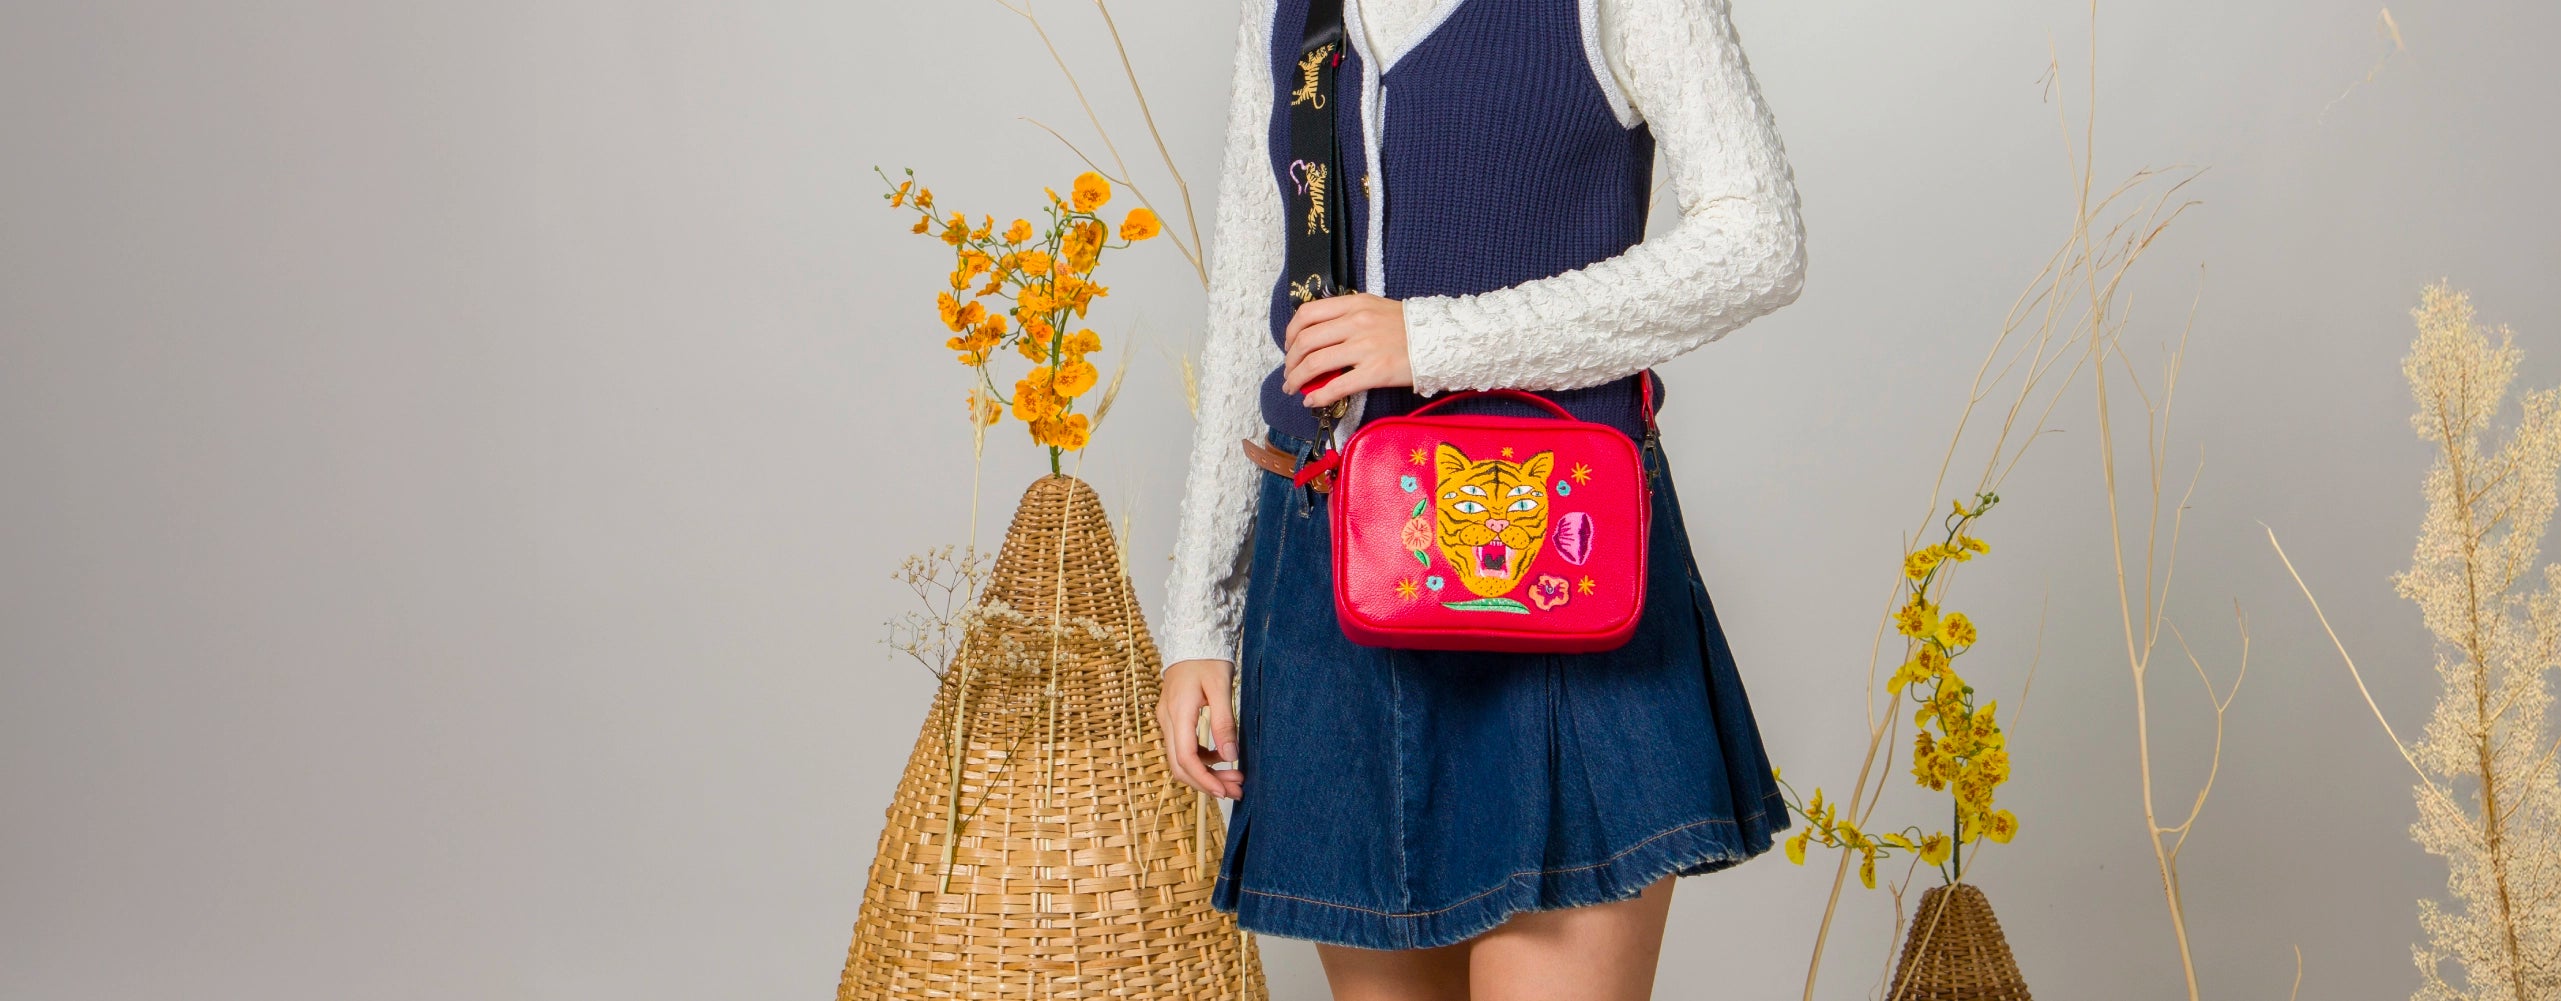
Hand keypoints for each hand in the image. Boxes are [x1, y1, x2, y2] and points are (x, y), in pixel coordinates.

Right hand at [1157, 658, 1242, 798]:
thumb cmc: (1208, 658)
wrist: (1193, 638)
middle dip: (1207, 783)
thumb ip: (1224, 722)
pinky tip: (1221, 758)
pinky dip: (1201, 759)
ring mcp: (1167, 719)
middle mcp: (1167, 719)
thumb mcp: (1222, 687)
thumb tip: (1230, 757)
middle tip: (1236, 790)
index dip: (1204, 779)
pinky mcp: (1173, 718)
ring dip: (1205, 773)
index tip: (1225, 791)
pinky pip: (1182, 747)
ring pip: (1180, 759)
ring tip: (1234, 778)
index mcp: (1178, 712)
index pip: (1185, 757)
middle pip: (1180, 765)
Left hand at [1282, 292, 1411, 409]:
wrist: (1443, 340)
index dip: (1290, 332)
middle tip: (1289, 373)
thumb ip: (1347, 318)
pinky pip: (1336, 386)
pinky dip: (1317, 396)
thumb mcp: (1375, 309)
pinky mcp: (1376, 372)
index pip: (1307, 314)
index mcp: (1355, 304)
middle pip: (1306, 341)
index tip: (1289, 347)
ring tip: (1294, 388)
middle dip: (1290, 361)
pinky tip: (1312, 402)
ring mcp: (1366, 347)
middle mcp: (1357, 322)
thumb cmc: (1409, 327)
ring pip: (1315, 363)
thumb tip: (1318, 339)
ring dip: (1297, 379)